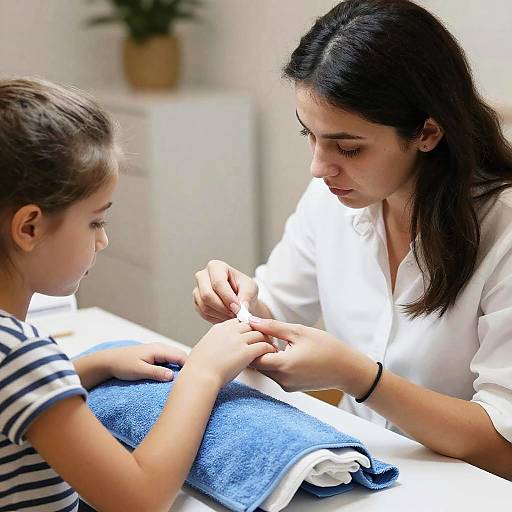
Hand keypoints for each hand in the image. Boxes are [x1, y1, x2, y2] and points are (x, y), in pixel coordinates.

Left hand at [106, 343, 187, 381]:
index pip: (180, 356)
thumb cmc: (123, 365)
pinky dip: (175, 366)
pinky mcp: (155, 355)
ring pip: (176, 357)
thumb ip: (156, 373)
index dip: (189, 366)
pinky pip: (170, 359)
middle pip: (181, 355)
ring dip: (182, 366)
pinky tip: (176, 375)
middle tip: (194, 381)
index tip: (195, 379)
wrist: (109, 360)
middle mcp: (161, 348)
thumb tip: (172, 376)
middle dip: (188, 366)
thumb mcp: (139, 371)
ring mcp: (158, 351)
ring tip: (187, 379)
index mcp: (158, 350)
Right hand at [185, 318, 276, 386]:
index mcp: (219, 328)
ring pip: (259, 334)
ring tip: (271, 345)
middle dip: (259, 331)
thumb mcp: (204, 346)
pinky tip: (271, 353)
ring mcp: (239, 340)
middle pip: (251, 325)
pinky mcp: (246, 352)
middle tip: (265, 338)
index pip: (238, 322)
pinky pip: (263, 346)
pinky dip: (269, 349)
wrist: (199, 376)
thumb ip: (214, 342)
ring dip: (267, 339)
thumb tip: (217, 347)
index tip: (250, 333)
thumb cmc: (198, 367)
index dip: (246, 327)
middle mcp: (230, 331)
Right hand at [193, 260, 259, 323]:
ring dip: (221, 315)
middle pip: (207, 295)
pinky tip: (226, 316)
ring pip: (205, 307)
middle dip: (223, 308)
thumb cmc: (244, 289)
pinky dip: (217, 318)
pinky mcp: (196, 302)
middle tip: (235, 314)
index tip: (238, 308)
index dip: (228, 297)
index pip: (218, 282)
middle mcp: (203, 276)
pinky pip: (204, 314)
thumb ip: (246, 297)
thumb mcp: (251, 289)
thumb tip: (240, 309)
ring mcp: (197, 290)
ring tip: (233, 316)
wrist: (239, 299)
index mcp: (216, 266)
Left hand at [248, 318, 375, 396]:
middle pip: (257, 365)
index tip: (256, 331)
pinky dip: (275, 363)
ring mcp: (286, 386)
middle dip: (256, 350)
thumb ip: (273, 327)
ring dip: (266, 356)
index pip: (253, 357)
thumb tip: (252, 321)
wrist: (347, 369)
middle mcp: (282, 380)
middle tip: (264, 335)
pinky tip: (284, 352)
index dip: (252, 343)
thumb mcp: (299, 331)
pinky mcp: (291, 388)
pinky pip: (275, 375)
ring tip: (275, 341)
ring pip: (265, 370)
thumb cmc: (327, 348)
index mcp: (284, 365)